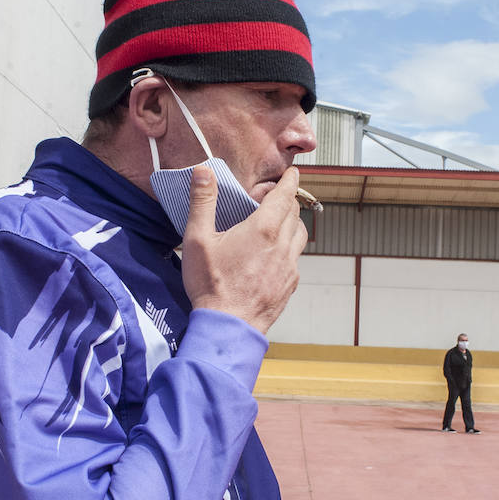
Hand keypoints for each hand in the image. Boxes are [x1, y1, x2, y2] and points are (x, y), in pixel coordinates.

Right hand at [181, 165, 306, 333]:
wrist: (228, 328)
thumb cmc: (211, 285)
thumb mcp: (198, 240)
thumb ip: (202, 202)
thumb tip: (203, 172)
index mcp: (263, 230)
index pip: (285, 195)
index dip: (290, 181)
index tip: (293, 172)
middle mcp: (282, 246)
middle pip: (294, 213)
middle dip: (287, 200)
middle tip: (275, 196)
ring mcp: (289, 267)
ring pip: (300, 235)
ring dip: (292, 223)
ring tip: (278, 222)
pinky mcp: (289, 285)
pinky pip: (296, 258)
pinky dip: (289, 247)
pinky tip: (273, 254)